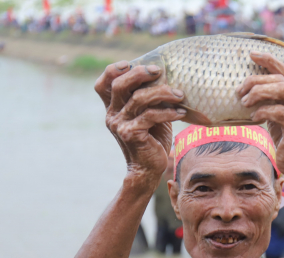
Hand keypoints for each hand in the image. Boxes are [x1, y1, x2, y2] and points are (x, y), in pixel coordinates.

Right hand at [94, 61, 186, 185]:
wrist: (148, 168)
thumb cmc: (152, 139)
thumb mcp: (149, 115)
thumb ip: (150, 99)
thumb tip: (165, 77)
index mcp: (113, 108)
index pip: (103, 84)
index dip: (113, 70)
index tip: (130, 63)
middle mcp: (112, 115)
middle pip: (119, 85)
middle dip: (140, 74)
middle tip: (159, 71)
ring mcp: (120, 125)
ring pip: (139, 99)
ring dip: (162, 93)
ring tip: (180, 95)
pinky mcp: (131, 134)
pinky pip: (150, 116)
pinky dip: (168, 112)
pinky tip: (180, 113)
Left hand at [236, 52, 283, 178]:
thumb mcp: (282, 114)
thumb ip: (275, 99)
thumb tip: (251, 84)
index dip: (269, 59)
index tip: (251, 55)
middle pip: (280, 79)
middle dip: (255, 81)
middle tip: (239, 92)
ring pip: (281, 90)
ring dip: (258, 93)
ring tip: (244, 102)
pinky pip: (277, 112)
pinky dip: (261, 111)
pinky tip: (253, 117)